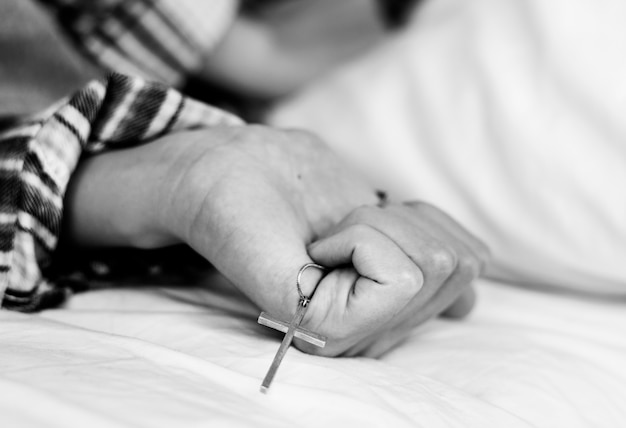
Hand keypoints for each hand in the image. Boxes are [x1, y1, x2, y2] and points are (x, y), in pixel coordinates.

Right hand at [64, 125, 485, 355]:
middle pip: (445, 266)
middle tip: (333, 234)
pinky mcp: (411, 270)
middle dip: (384, 225)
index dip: (359, 239)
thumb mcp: (271, 268)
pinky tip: (381, 226)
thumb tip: (398, 315)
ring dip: (401, 222)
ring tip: (350, 229)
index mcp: (336, 336)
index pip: (406, 280)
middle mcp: (372, 328)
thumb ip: (324, 311)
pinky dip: (424, 219)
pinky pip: (466, 248)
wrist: (232, 177)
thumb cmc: (240, 212)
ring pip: (462, 256)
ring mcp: (397, 301)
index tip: (312, 246)